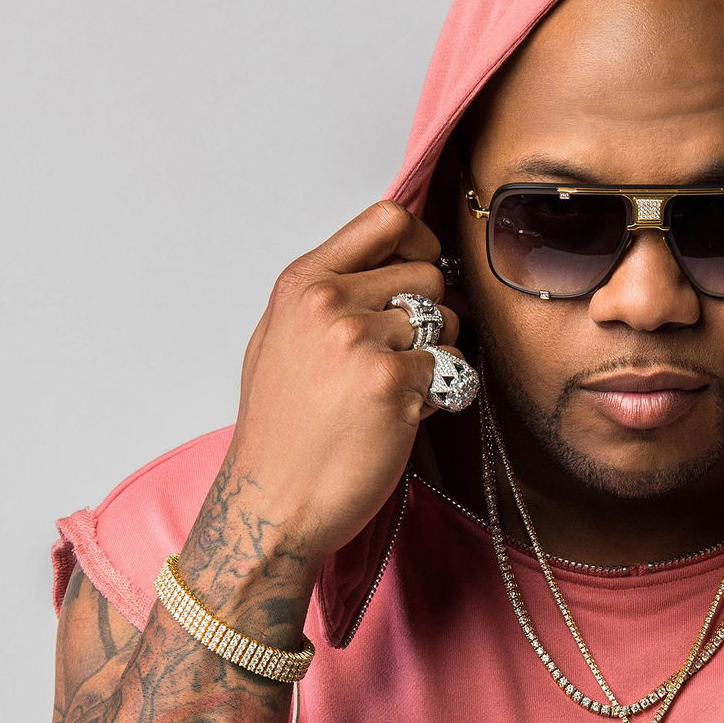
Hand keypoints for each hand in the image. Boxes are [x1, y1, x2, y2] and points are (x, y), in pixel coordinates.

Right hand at [218, 199, 466, 565]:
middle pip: (428, 274)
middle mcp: (330, 303)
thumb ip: (330, 292)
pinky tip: (399, 416)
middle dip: (429, 314)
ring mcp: (362, 341)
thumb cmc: (281, 429)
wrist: (271, 503)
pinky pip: (452, 366)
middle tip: (398, 356)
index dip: (418, 242)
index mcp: (302, 284)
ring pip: (447, 321)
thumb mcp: (282, 338)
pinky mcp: (394, 382)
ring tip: (392, 390)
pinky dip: (439, 393)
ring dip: (435, 355)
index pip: (387, 219)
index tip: (418, 271)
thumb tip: (390, 262)